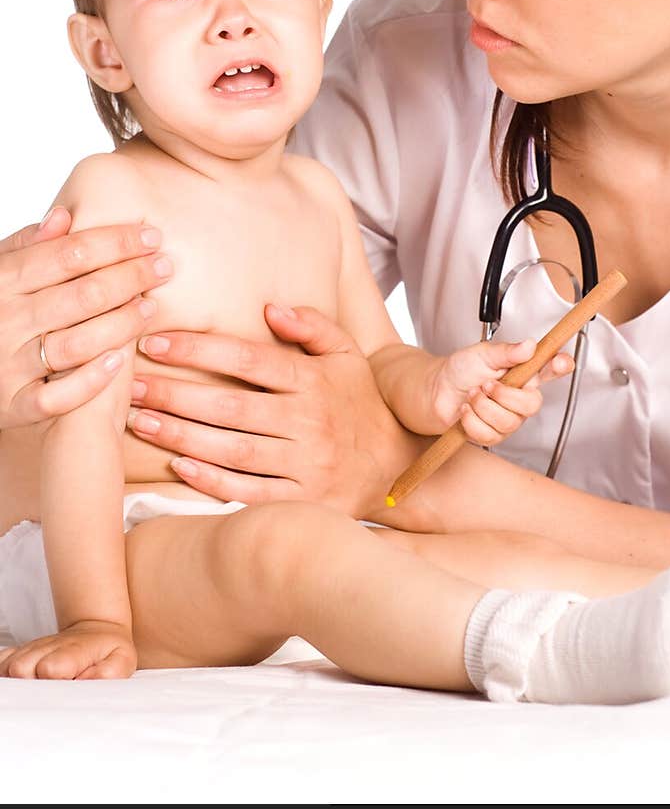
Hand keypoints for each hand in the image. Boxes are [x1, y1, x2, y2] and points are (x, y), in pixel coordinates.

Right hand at [0, 208, 172, 428]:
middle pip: (84, 295)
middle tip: (164, 268)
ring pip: (77, 344)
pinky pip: (56, 398)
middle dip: (132, 278)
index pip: (70, 254)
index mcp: (3, 281)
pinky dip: (89, 380)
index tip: (153, 237)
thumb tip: (64, 216)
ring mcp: (8, 365)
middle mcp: (5, 321)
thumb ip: (27, 246)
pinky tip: (119, 360)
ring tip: (151, 309)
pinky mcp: (13, 405)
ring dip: (122, 325)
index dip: (117, 243)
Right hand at [0, 621, 136, 679]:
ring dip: (19, 683)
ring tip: (38, 690)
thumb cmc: (108, 651)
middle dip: (31, 688)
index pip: (50, 668)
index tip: (65, 688)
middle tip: (49, 694)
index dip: (54, 684)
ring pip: (7, 668)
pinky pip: (1, 663)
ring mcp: (31, 648)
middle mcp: (46, 647)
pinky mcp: (20, 651)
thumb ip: (109, 672)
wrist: (97, 629)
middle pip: (20, 670)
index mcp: (72, 651)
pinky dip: (6, 675)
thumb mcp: (122, 660)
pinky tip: (23, 684)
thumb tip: (85, 682)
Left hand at [126, 305, 424, 519]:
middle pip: (232, 405)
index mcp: (315, 380)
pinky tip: (178, 467)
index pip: (249, 358)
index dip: (199, 348)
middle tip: (133, 385)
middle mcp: (310, 421)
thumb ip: (312, 326)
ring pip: (233, 450)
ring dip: (182, 437)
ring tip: (140, 422)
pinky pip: (250, 493)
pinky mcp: (302, 501)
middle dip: (176, 393)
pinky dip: (212, 482)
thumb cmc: (359, 403)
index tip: (155, 343)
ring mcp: (306, 465)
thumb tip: (270, 307)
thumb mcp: (347, 355)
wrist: (397, 466)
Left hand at [432, 339, 573, 445]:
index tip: (562, 361)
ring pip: (508, 421)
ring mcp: (508, 418)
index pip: (550, 369)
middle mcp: (519, 397)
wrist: (436, 391)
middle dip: (505, 396)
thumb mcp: (482, 354)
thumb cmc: (461, 370)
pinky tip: (466, 410)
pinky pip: (489, 434)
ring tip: (472, 394)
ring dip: (483, 406)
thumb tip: (529, 345)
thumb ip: (507, 351)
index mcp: (522, 373)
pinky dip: (472, 420)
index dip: (561, 366)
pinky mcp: (493, 434)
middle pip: (531, 405)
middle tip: (486, 384)